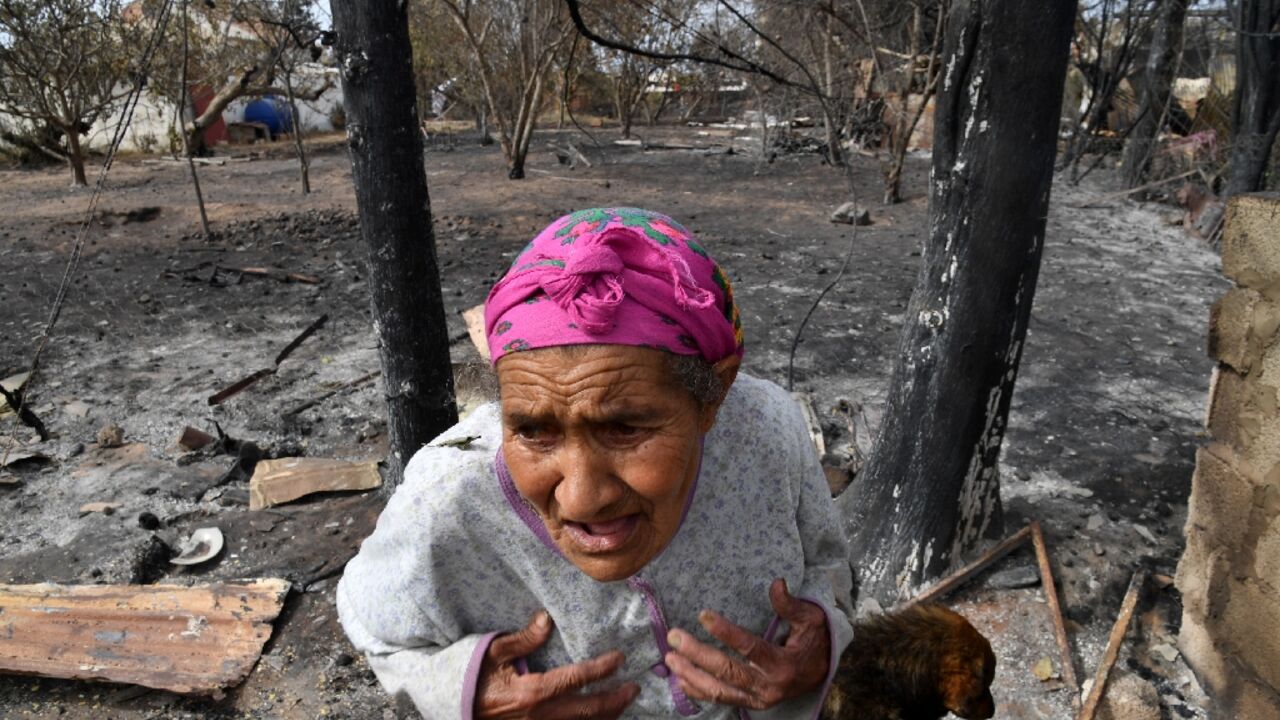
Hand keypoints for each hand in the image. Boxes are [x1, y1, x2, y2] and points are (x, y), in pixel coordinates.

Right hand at [475, 610, 639, 719]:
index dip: (602, 669)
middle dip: (616, 699)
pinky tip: (600, 717)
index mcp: (533, 692)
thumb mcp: (493, 652)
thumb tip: (547, 619)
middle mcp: (542, 716)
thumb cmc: (471, 678)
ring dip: (608, 716)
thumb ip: (524, 639)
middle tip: (634, 687)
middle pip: (589, 711)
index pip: (577, 679)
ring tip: (623, 703)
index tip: (619, 658)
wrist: (454, 709)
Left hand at [664, 579, 829, 709]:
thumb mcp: (810, 619)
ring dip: (692, 675)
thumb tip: (776, 583)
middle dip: (698, 654)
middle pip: (728, 671)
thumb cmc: (813, 641)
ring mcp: (758, 698)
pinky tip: (680, 679)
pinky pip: (721, 700)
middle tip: (674, 637)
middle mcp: (769, 686)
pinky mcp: (751, 703)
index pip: (749, 648)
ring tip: (671, 658)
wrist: (821, 673)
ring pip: (720, 690)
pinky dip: (699, 692)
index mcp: (783, 664)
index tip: (702, 615)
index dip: (725, 632)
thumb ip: (791, 604)